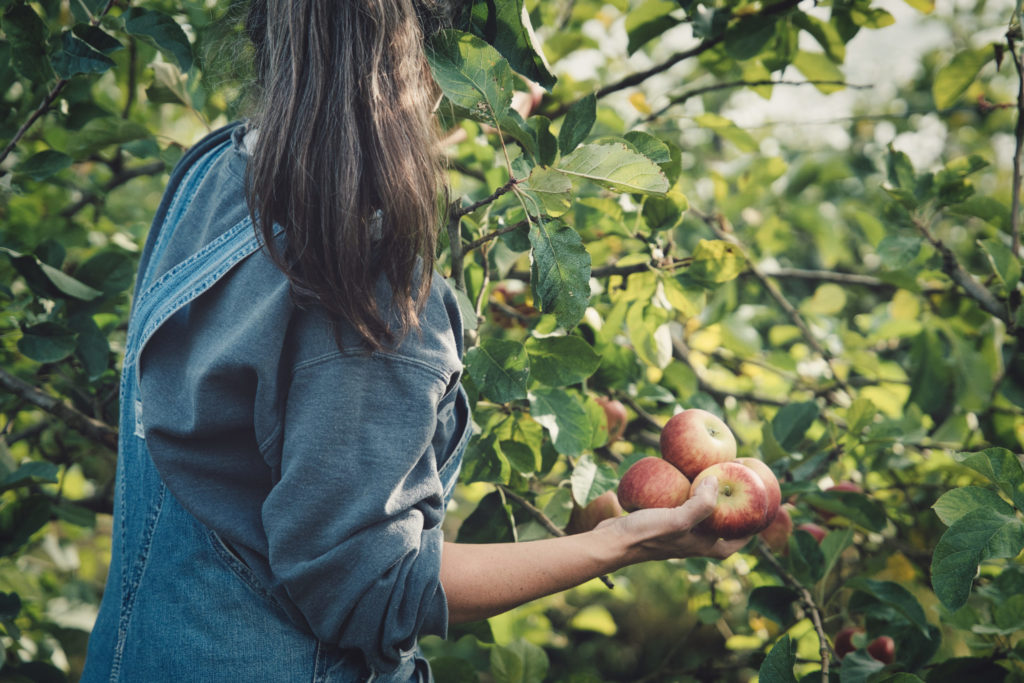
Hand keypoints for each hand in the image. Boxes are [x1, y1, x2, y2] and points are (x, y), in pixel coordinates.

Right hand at [595, 475, 751, 563]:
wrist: (612, 541)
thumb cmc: (647, 535)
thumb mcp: (678, 520)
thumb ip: (701, 504)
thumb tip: (716, 481)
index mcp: (700, 546)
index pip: (733, 544)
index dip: (748, 532)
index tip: (758, 515)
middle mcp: (690, 541)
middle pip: (717, 528)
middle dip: (729, 512)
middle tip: (738, 489)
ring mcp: (674, 532)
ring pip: (697, 517)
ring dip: (706, 502)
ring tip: (713, 480)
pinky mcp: (659, 522)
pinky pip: (678, 507)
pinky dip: (683, 495)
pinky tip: (680, 478)